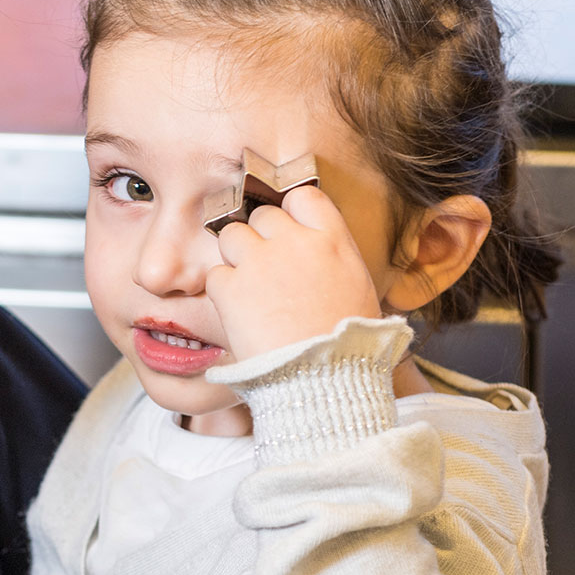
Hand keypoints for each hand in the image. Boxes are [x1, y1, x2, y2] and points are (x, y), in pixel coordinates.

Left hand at [207, 185, 382, 360]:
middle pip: (262, 215)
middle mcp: (293, 241)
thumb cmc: (348, 344)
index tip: (289, 230)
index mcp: (331, 239)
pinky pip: (216, 275)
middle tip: (267, 269)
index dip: (291, 210)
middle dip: (260, 236)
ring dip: (236, 256)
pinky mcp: (230, 288)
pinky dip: (223, 291)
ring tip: (249, 289)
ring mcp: (258, 261)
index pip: (303, 195)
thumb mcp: (358, 288)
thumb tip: (320, 253)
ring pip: (232, 236)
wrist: (322, 379)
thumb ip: (333, 258)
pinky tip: (240, 313)